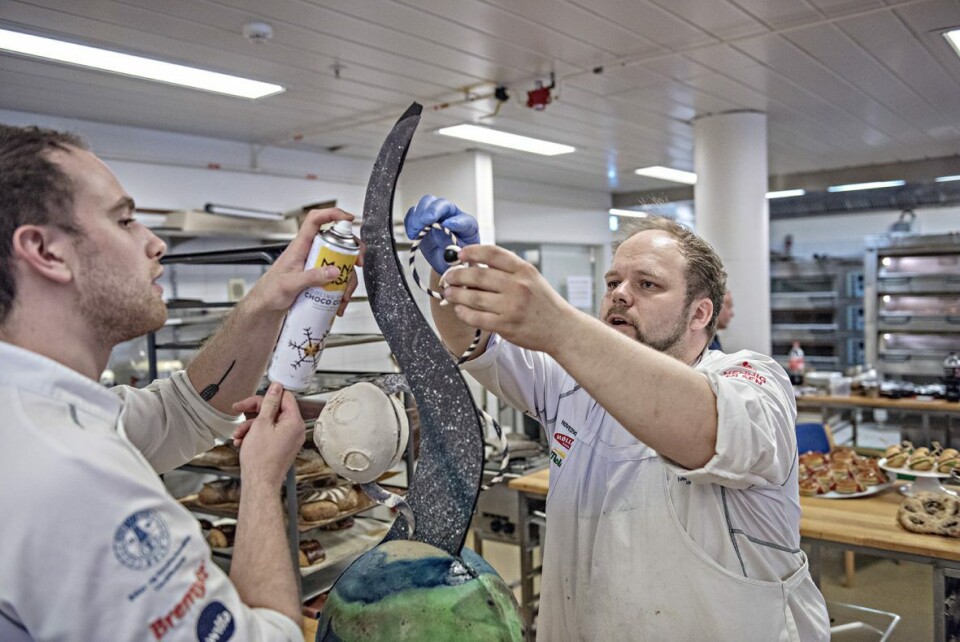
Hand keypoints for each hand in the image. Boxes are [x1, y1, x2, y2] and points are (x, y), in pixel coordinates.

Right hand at [233, 382, 304, 487]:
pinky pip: (268, 434)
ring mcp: (289, 440)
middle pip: (275, 410)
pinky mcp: (281, 447)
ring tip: (238, 434)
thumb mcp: (261, 424)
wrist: (259, 483)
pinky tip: (242, 441)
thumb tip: (276, 388)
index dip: (268, 396)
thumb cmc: (261, 458)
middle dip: (254, 412)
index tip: (254, 398)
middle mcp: (295, 430)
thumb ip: (269, 403)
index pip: (285, 397)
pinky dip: (254, 435)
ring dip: (251, 426)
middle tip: (239, 410)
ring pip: (268, 423)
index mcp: (294, 422)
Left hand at [245, 208, 363, 314]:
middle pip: (336, 242)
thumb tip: (334, 271)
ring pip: (340, 263)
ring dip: (348, 278)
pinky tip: (339, 302)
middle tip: (357, 263)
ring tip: (344, 294)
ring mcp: (316, 266)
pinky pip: (337, 279)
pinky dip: (342, 290)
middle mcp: (310, 253)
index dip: (332, 214)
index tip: (348, 219)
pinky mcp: (319, 279)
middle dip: (351, 252)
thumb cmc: (270, 292)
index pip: (315, 220)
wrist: (266, 308)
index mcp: (300, 246)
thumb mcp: (289, 284)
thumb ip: (311, 277)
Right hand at [404, 195, 479, 273]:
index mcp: (466, 225)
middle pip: (442, 204)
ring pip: (426, 204)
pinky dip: (410, 222)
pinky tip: (412, 234)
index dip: (456, 222)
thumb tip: (448, 247)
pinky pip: (414, 214)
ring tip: (416, 230)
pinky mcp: (421, 221)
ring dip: (419, 215)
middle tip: (426, 221)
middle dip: (433, 210)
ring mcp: (435, 216)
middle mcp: (450, 216)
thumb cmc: (457, 257)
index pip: (463, 220)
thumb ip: (457, 252)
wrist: (447, 260)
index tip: (448, 226)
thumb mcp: (462, 258)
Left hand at [441, 244, 577, 353]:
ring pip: (474, 296)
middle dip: (457, 274)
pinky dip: (464, 312)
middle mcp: (518, 286)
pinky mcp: (506, 325)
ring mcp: (511, 307)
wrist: (561, 329)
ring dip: (456, 294)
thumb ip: (508, 270)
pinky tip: (459, 309)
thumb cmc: (544, 303)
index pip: (493, 254)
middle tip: (448, 276)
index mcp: (524, 270)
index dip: (472, 251)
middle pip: (478, 274)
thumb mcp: (531, 278)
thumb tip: (475, 264)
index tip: (460, 254)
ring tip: (448, 292)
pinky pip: (477, 317)